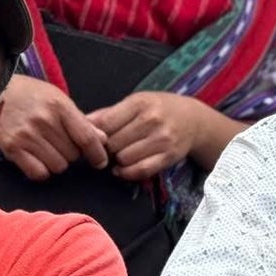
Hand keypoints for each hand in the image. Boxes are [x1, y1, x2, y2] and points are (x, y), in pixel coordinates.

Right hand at [0, 74, 107, 179]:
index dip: (97, 154)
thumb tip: (102, 140)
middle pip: (73, 155)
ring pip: (58, 166)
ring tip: (47, 147)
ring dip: (57, 161)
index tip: (100, 161)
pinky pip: (38, 173)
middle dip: (72, 153)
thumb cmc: (32, 95)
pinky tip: (37, 157)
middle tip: (61, 143)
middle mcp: (42, 121)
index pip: (86, 138)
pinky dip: (42, 170)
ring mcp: (25, 135)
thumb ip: (81, 121)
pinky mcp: (11, 148)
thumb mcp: (59, 99)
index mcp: (59, 106)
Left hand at [88, 92, 215, 181]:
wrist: (193, 120)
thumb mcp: (136, 102)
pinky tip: (123, 169)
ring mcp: (162, 139)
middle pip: (113, 143)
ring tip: (120, 155)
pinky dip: (127, 173)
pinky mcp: (169, 156)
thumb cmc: (158, 109)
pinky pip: (141, 170)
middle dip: (107, 149)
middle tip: (110, 148)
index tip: (94, 139)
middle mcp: (152, 120)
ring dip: (117, 161)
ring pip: (124, 158)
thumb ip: (108, 113)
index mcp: (139, 103)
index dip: (95, 135)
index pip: (105, 123)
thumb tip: (81, 123)